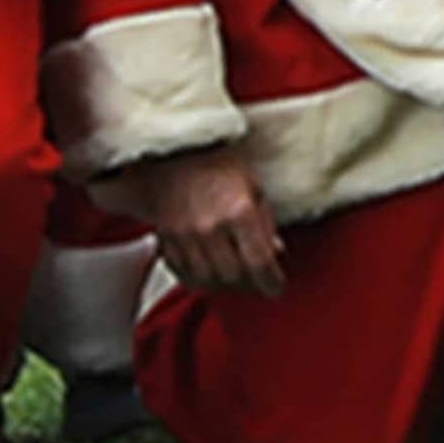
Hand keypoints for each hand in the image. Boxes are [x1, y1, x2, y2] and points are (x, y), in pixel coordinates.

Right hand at [123, 143, 286, 299]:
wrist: (171, 156)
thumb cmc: (218, 169)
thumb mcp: (254, 188)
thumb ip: (265, 223)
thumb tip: (276, 253)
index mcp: (239, 210)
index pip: (259, 262)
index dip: (271, 282)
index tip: (275, 286)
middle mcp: (210, 226)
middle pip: (233, 277)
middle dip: (249, 284)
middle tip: (256, 280)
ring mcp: (185, 235)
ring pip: (208, 281)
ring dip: (225, 285)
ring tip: (235, 276)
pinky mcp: (166, 240)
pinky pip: (184, 275)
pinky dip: (200, 280)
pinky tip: (211, 271)